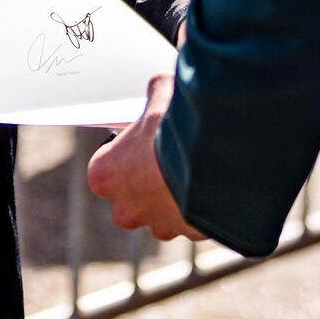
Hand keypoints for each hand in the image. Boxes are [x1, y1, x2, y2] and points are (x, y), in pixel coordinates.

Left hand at [87, 73, 205, 240]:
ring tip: (196, 169)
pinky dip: (204, 205)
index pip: (104, 167)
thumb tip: (160, 84)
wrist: (214, 163)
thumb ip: (155, 92)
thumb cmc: (173, 130)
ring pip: (163, 212)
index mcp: (104, 176)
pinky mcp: (190, 234)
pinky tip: (215, 182)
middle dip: (148, 180)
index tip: (140, 141)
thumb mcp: (161, 96)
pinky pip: (194, 219)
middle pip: (131, 195)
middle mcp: (125, 208)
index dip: (124, 152)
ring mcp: (158, 225)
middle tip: (169, 156)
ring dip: (177, 195)